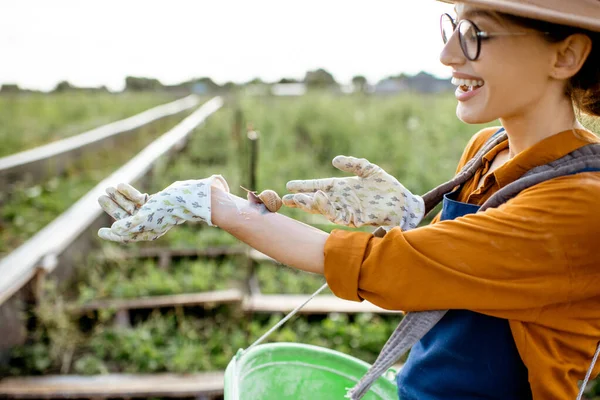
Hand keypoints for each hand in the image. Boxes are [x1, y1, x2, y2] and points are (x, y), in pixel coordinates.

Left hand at [97, 175, 228, 242]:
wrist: (187, 197)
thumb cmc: (167, 209)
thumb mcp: (146, 217)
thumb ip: (129, 224)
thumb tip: (114, 230)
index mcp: (147, 232)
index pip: (126, 236)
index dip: (112, 235)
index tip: (100, 233)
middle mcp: (148, 224)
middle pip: (125, 218)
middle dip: (113, 208)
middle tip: (100, 198)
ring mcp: (152, 212)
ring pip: (131, 206)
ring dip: (119, 198)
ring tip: (107, 189)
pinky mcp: (156, 202)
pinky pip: (139, 199)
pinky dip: (130, 193)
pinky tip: (121, 186)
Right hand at [282, 156, 423, 229]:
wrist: (404, 203)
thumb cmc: (388, 187)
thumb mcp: (370, 170)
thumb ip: (354, 164)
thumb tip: (334, 161)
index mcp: (342, 188)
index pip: (319, 186)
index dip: (304, 187)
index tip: (289, 186)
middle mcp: (342, 200)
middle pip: (317, 200)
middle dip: (301, 200)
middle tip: (285, 198)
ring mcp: (348, 209)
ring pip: (324, 209)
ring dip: (311, 204)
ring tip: (299, 199)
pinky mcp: (356, 217)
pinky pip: (337, 215)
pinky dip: (327, 208)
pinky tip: (319, 200)